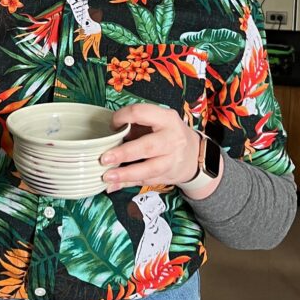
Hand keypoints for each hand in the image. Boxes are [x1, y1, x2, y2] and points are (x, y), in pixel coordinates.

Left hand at [100, 103, 219, 198]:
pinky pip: (145, 181)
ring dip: (126, 174)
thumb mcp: (157, 121)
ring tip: (107, 176)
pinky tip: (113, 186)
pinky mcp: (167, 176)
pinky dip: (127, 184)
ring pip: (149, 169)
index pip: (141, 113)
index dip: (122, 117)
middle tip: (105, 158)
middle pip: (148, 146)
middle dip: (125, 153)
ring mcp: (171, 160)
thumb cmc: (168, 134)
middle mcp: (171, 139)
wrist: (194, 154)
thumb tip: (108, 132)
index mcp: (166, 119)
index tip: (112, 125)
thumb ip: (136, 124)